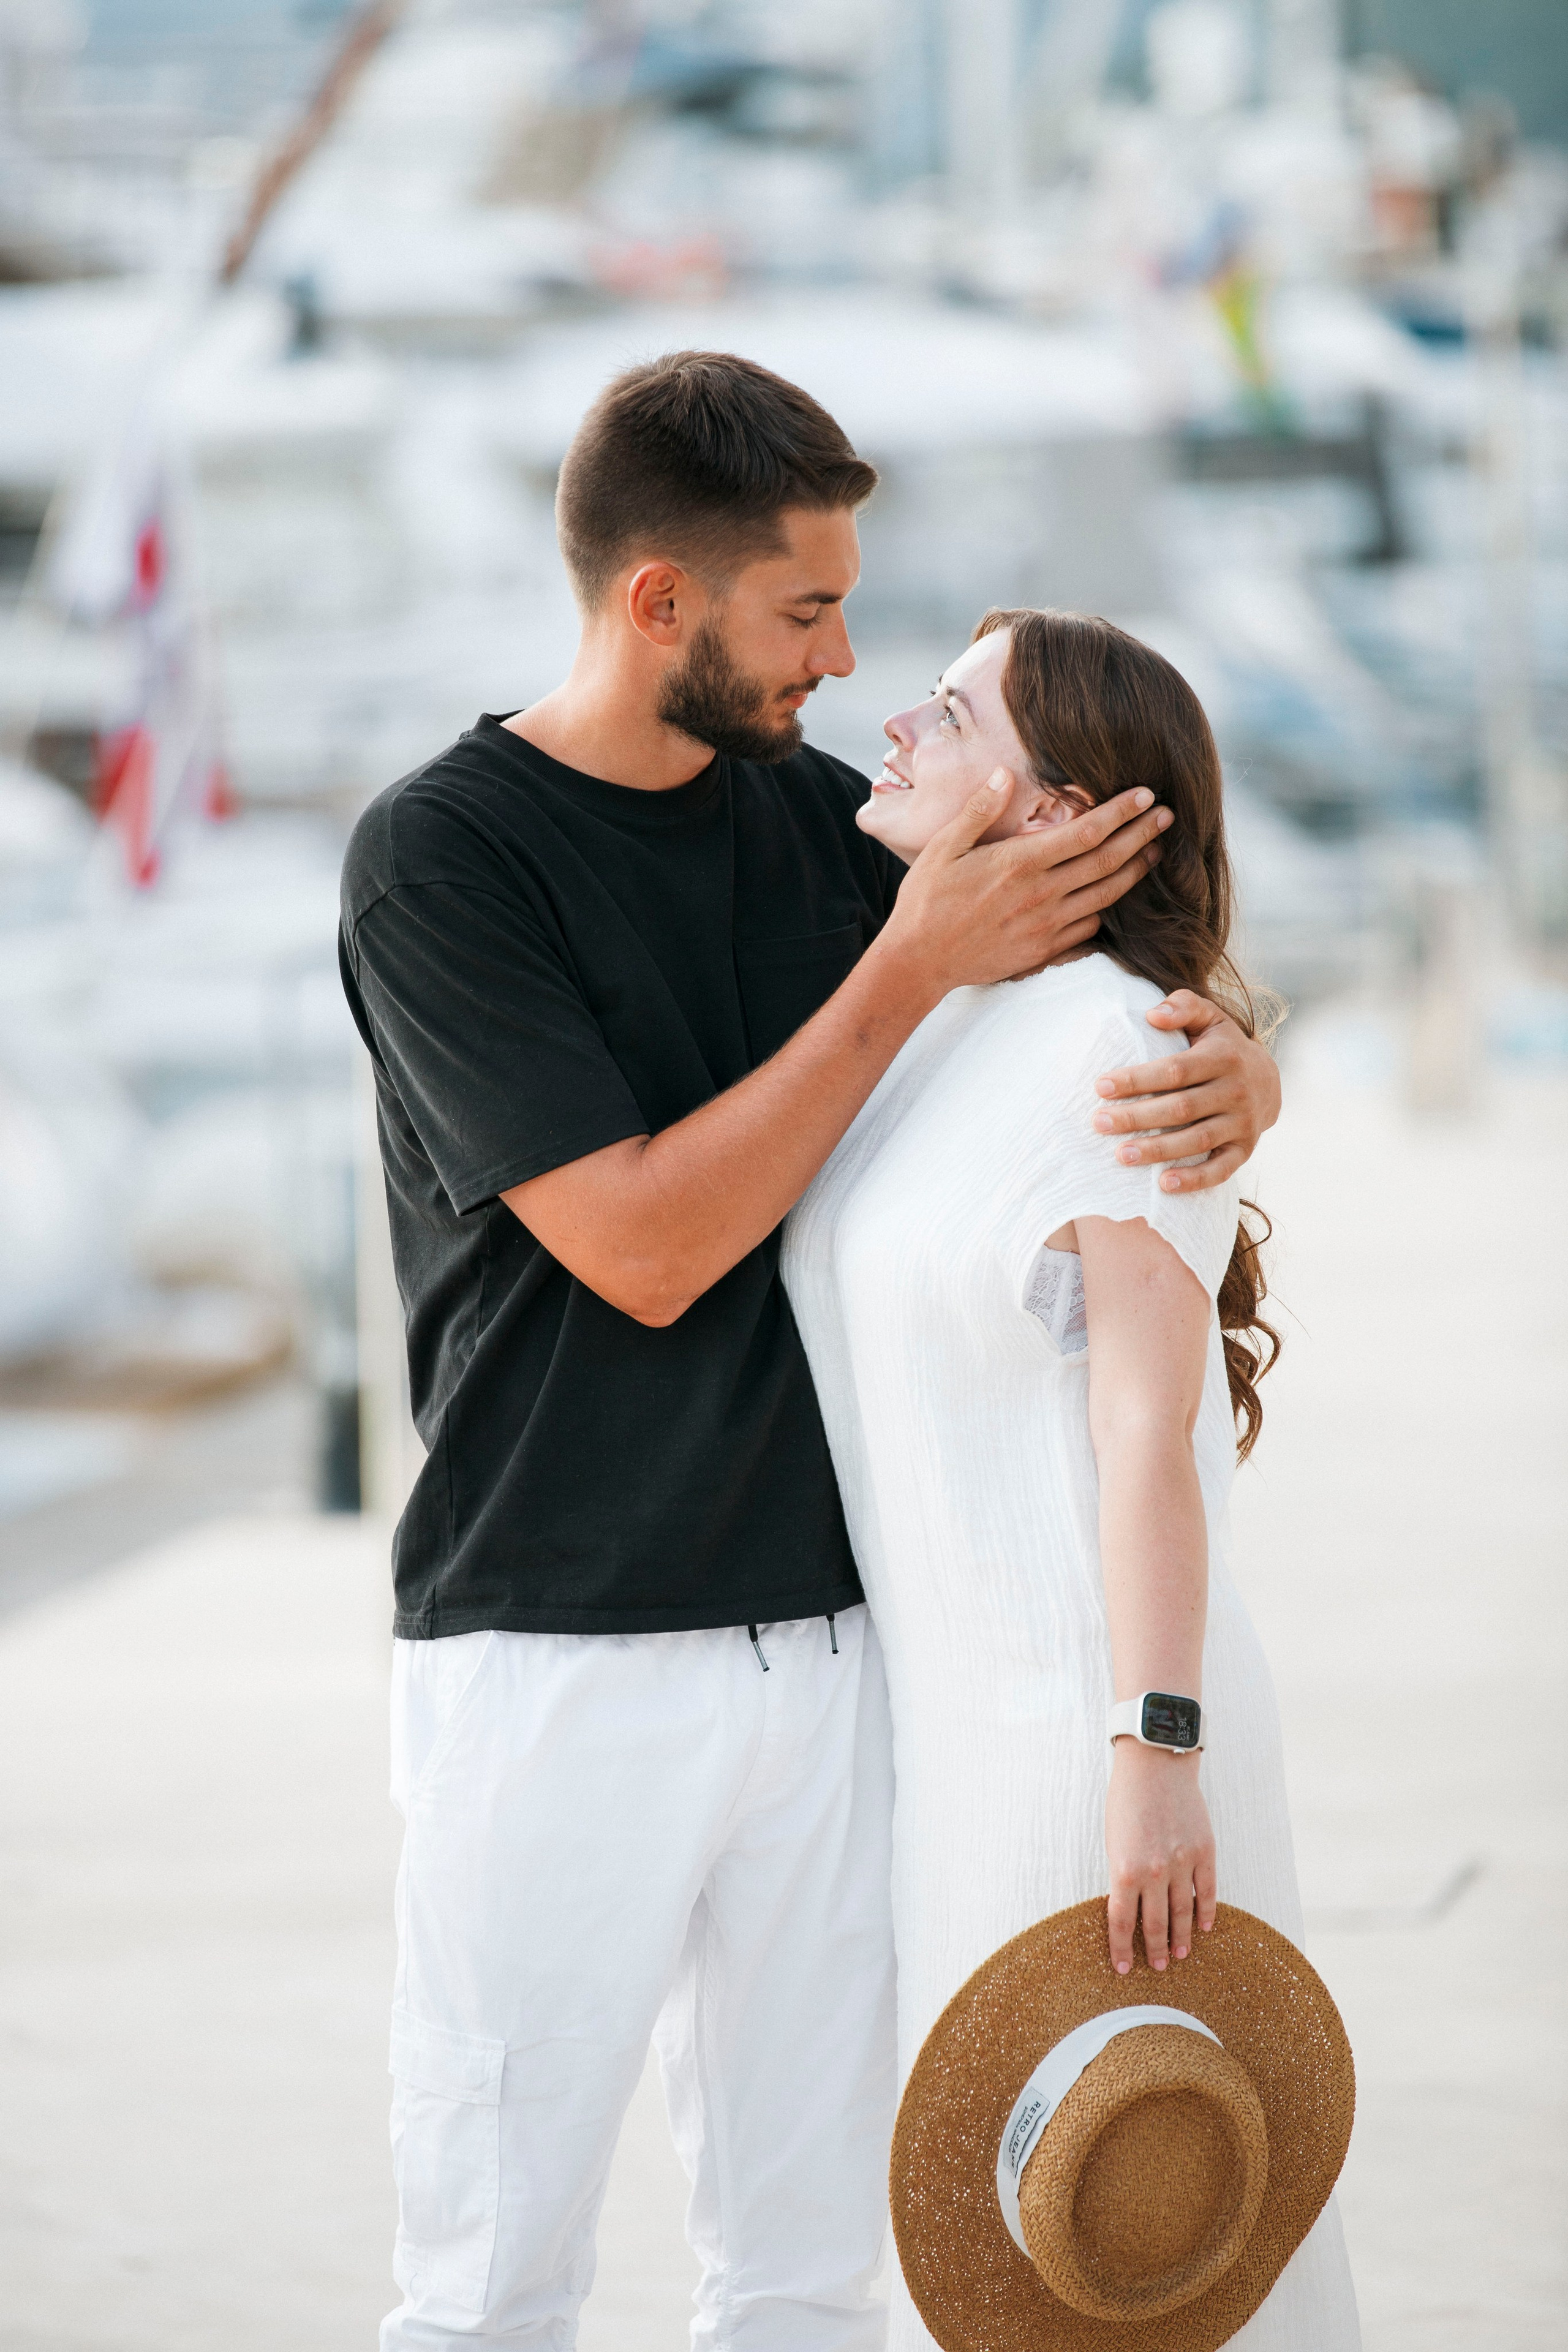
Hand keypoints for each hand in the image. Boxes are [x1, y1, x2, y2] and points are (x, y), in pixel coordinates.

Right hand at [879, 770, 1169, 1001]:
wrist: (917, 962)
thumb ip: (979, 810)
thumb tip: (1006, 774)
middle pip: (1106, 861)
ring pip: (1106, 896)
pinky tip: (1118, 898)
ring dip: (1136, 872)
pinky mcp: (1043, 952)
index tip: (1147, 795)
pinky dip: (1109, 911)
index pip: (1085, 831)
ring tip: (1156, 853)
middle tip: (1169, 817)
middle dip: (1142, 836)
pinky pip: (1089, 929)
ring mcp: (1046, 926)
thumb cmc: (926, 901)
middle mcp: (1040, 894)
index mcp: (1019, 862)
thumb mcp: (943, 847)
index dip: (1121, 811)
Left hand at [1091, 991, 1280, 1194]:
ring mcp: (1242, 1123)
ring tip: (1119, 1155)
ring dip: (1157, 1151)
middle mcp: (1236, 1091)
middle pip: (1180, 1108)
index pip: (1174, 1071)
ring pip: (1196, 1140)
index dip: (1137, 1079)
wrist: (1268, 1081)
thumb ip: (1183, 1006)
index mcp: (1223, 1057)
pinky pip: (1220, 1170)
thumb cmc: (1221, 1047)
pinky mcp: (1245, 1150)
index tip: (1101, 1087)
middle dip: (1137, 1117)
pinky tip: (1163, 1184)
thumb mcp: (1209, 1018)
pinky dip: (1194, 1180)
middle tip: (1099, 1123)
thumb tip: (1152, 1014)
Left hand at [1105, 1741, 1216, 1974]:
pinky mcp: (1204, 1852)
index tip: (1122, 1969)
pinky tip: (1204, 1927)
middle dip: (1154, 1950)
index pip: (1121, 1923)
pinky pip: (1207, 1892)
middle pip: (1155, 1924)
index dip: (1122, 1949)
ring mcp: (1182, 1863)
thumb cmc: (1125, 1800)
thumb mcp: (1113, 1841)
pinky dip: (1206, 1912)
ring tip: (1179, 1955)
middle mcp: (1154, 1873)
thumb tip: (1129, 1908)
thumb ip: (1122, 1875)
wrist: (1155, 1765)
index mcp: (1124, 1870)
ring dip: (1181, 1938)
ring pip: (1183, 1914)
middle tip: (1157, 1967)